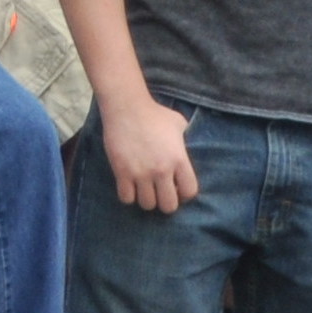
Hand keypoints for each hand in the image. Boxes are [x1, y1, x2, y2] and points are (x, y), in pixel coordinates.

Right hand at [103, 96, 199, 212]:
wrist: (127, 107)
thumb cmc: (154, 113)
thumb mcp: (178, 123)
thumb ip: (184, 140)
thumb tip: (185, 147)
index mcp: (179, 159)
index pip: (189, 192)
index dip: (184, 194)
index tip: (177, 188)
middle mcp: (162, 170)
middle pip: (168, 206)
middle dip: (166, 202)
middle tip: (160, 192)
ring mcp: (141, 173)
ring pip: (147, 205)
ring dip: (147, 199)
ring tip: (144, 190)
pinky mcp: (122, 172)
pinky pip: (126, 198)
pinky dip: (128, 195)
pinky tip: (129, 185)